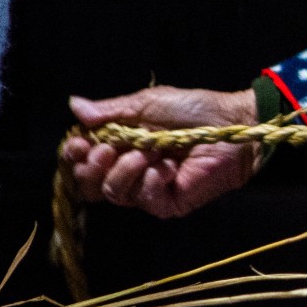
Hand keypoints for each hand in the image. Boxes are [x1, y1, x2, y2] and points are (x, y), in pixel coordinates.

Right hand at [61, 86, 259, 218]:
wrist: (233, 123)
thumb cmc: (194, 110)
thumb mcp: (147, 103)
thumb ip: (111, 111)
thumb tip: (74, 106)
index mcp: (121, 145)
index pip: (84, 160)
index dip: (74, 155)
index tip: (79, 143)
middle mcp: (130, 170)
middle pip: (90, 184)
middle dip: (92, 166)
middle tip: (110, 149)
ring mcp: (149, 189)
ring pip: (113, 192)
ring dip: (127, 168)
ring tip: (150, 151)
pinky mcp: (169, 203)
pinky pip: (144, 200)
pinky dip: (151, 181)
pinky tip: (168, 167)